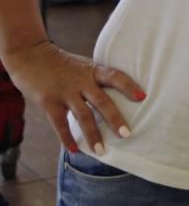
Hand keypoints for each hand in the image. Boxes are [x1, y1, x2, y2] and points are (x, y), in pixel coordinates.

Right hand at [4, 40, 144, 153]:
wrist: (29, 53)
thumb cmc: (60, 64)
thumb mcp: (82, 66)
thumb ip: (95, 80)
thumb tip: (116, 98)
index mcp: (93, 71)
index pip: (115, 76)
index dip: (129, 86)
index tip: (142, 97)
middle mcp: (81, 81)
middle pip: (102, 101)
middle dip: (115, 119)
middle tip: (127, 135)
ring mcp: (65, 91)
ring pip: (83, 115)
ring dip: (93, 135)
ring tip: (101, 151)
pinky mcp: (48, 101)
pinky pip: (60, 123)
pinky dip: (66, 138)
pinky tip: (73, 150)